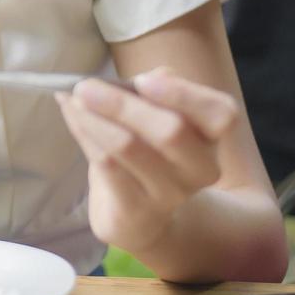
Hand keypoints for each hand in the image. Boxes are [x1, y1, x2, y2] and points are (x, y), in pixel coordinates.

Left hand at [56, 68, 239, 254]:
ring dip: (95, 119)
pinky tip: (72, 117)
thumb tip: (145, 79)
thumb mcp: (159, 116)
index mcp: (212, 138)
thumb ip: (158, 91)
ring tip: (72, 99)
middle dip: (122, 104)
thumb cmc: (149, 152)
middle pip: (171, 131)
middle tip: (85, 86)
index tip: (143, 80)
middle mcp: (200, 169)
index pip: (222, 115)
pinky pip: (107, 166)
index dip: (185, 94)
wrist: (141, 215)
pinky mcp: (136, 211)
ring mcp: (170, 194)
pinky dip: (84, 135)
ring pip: (130, 147)